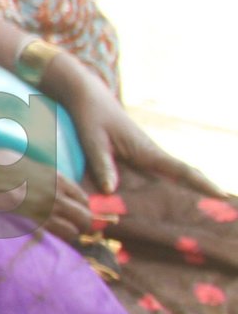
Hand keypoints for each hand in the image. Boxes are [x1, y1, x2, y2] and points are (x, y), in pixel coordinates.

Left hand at [52, 71, 231, 202]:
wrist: (90, 98)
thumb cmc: (91, 117)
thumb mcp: (92, 140)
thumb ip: (102, 163)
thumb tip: (111, 190)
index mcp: (146, 151)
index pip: (181, 169)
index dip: (202, 183)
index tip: (222, 195)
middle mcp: (152, 155)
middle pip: (185, 176)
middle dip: (205, 191)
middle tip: (225, 211)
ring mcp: (148, 156)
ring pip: (175, 177)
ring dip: (191, 192)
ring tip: (207, 215)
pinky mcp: (139, 158)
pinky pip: (161, 175)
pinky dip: (173, 187)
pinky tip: (175, 203)